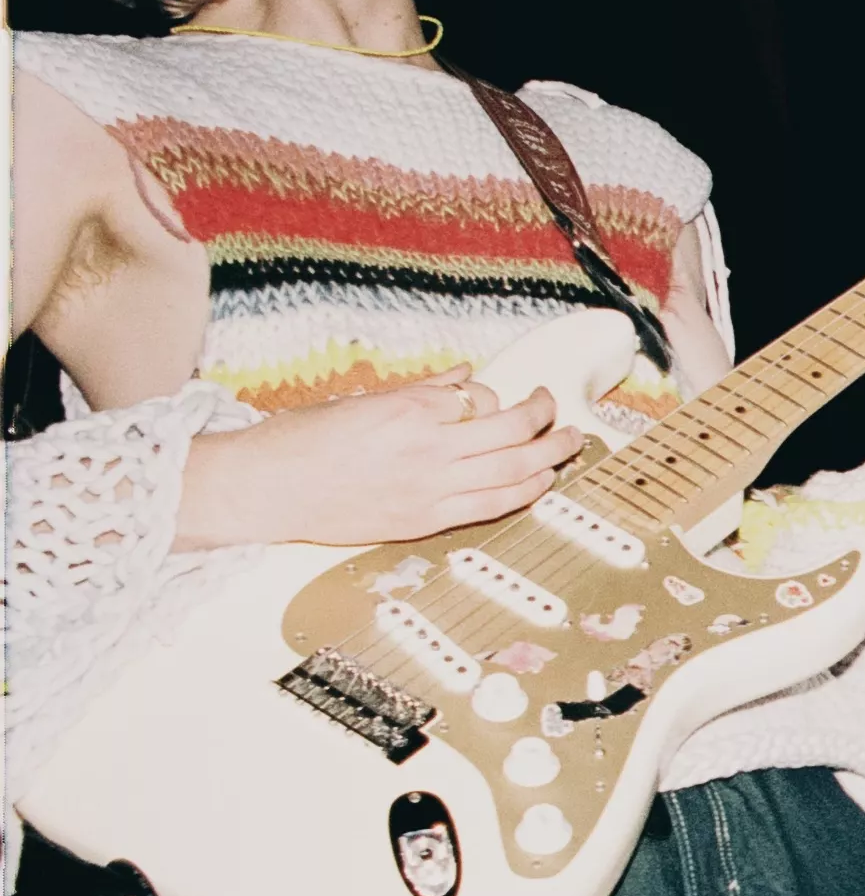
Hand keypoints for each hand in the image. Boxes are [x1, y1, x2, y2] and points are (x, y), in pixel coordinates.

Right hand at [175, 368, 584, 548]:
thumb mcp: (361, 399)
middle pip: (512, 432)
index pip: (479, 398)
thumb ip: (422, 389)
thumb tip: (464, 374)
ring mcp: (428, 490)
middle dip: (546, 419)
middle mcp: (425, 449)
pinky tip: (541, 481)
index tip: (495, 398)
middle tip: (559, 412)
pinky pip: (491, 506)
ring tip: (570, 444)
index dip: (494, 397)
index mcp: (407, 410)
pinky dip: (524, 492)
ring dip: (552, 457)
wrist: (263, 489)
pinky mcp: (423, 521)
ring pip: (514, 472)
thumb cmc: (299, 440)